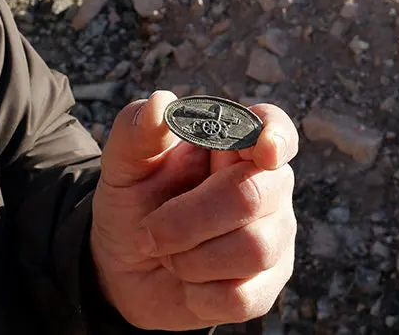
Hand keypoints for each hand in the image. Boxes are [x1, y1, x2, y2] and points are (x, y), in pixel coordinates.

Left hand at [89, 91, 297, 330]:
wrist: (122, 266)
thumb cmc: (135, 203)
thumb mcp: (123, 166)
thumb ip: (137, 131)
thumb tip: (162, 102)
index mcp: (238, 147)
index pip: (275, 129)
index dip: (276, 136)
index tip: (264, 149)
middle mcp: (267, 187)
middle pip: (254, 194)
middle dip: (190, 217)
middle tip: (151, 230)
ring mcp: (274, 238)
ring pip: (254, 249)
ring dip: (191, 257)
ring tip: (169, 253)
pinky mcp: (265, 287)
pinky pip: (242, 295)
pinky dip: (199, 293)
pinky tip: (188, 283)